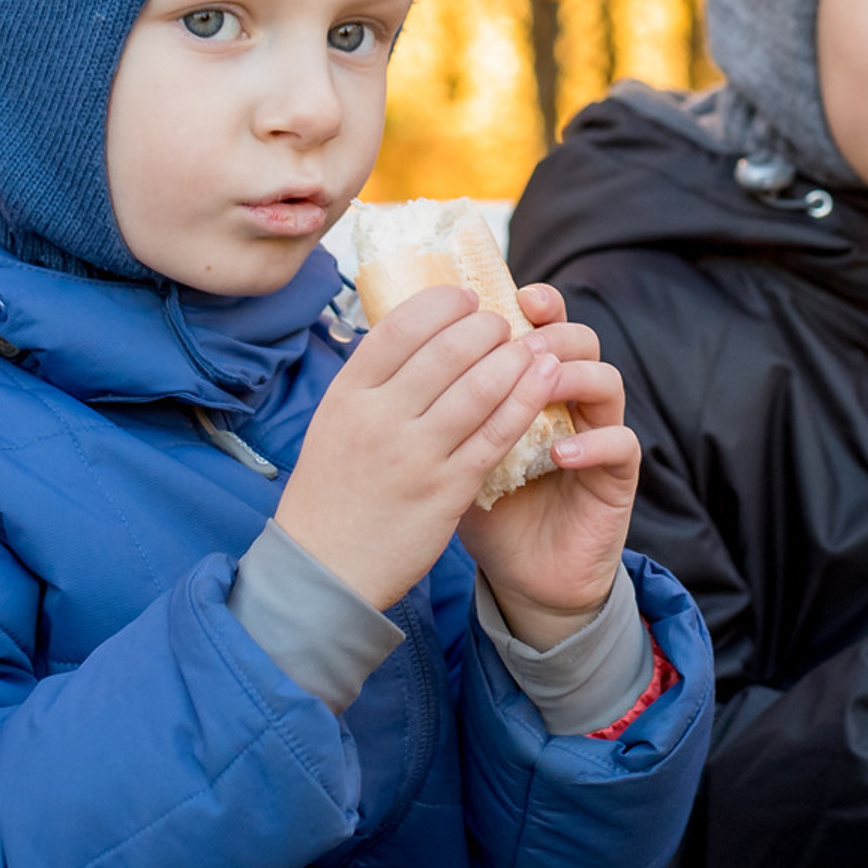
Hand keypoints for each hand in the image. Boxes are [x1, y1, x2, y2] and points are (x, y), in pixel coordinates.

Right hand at [274, 283, 566, 610]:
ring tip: (531, 347)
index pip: (401, 326)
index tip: (467, 296)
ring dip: (513, 358)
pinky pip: (497, 433)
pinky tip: (543, 380)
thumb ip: (373, 382)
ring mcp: (415, 455)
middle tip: (503, 323)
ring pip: (479, 387)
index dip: (442, 302)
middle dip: (485, 326)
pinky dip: (525, 399)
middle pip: (446, 350)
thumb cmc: (332, 493)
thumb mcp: (335, 424)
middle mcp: (379, 419)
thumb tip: (417, 332)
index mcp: (347, 395)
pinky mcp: (448, 489)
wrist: (324, 571)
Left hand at [459, 284, 641, 650]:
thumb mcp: (448, 447)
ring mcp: (598, 433)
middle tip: (523, 339)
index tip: (499, 296)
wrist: (521, 573)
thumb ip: (435, 402)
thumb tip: (383, 350)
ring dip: (573, 376)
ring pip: (606, 380)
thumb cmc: (480, 504)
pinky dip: (592, 442)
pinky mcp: (616, 478)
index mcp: (530, 382)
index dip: (529, 304)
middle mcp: (570, 400)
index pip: (539, 325)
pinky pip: (621, 444)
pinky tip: (559, 452)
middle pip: (579, 338)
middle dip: (551, 331)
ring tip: (542, 384)